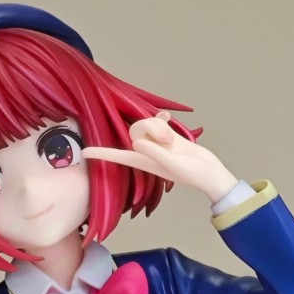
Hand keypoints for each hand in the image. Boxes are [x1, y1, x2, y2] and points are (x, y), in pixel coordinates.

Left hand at [83, 110, 237, 204]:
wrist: (209, 172)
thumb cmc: (192, 173)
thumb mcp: (172, 165)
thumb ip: (154, 153)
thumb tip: (137, 142)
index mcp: (143, 162)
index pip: (118, 156)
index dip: (102, 154)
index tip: (84, 152)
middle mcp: (145, 151)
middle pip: (135, 130)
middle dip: (151, 129)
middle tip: (167, 140)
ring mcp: (155, 142)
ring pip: (147, 122)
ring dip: (160, 126)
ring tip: (172, 139)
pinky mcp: (165, 135)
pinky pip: (157, 119)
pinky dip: (162, 120)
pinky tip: (169, 120)